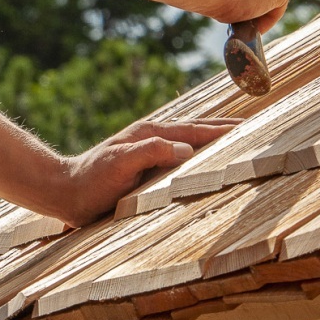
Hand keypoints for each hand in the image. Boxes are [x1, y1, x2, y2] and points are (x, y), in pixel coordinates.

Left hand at [49, 118, 239, 226]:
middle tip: (254, 128)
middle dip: (224, 129)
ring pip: (190, 140)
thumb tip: (186, 148)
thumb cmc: (91, 181)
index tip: (249, 127)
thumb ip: (151, 152)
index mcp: (151, 133)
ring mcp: (150, 151)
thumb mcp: (119, 163)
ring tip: (237, 140)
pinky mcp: (146, 166)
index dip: (222, 130)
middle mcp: (153, 138)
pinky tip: (205, 161)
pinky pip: (181, 155)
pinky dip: (199, 153)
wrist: (65, 192)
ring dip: (213, 139)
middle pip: (196, 129)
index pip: (195, 129)